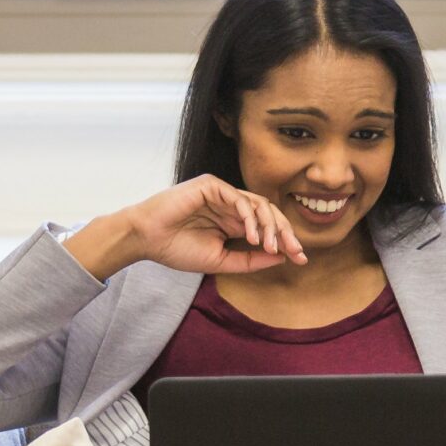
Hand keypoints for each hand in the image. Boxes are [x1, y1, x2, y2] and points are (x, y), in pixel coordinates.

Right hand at [65, 175, 306, 279]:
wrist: (145, 239)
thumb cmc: (176, 249)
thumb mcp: (220, 260)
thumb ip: (249, 260)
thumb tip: (282, 258)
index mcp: (234, 222)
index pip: (268, 227)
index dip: (285, 241)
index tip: (300, 259)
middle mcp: (232, 205)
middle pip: (270, 214)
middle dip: (285, 233)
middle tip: (295, 251)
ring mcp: (222, 193)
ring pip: (259, 205)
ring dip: (270, 226)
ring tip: (270, 246)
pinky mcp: (212, 185)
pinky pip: (240, 198)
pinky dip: (250, 217)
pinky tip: (252, 236)